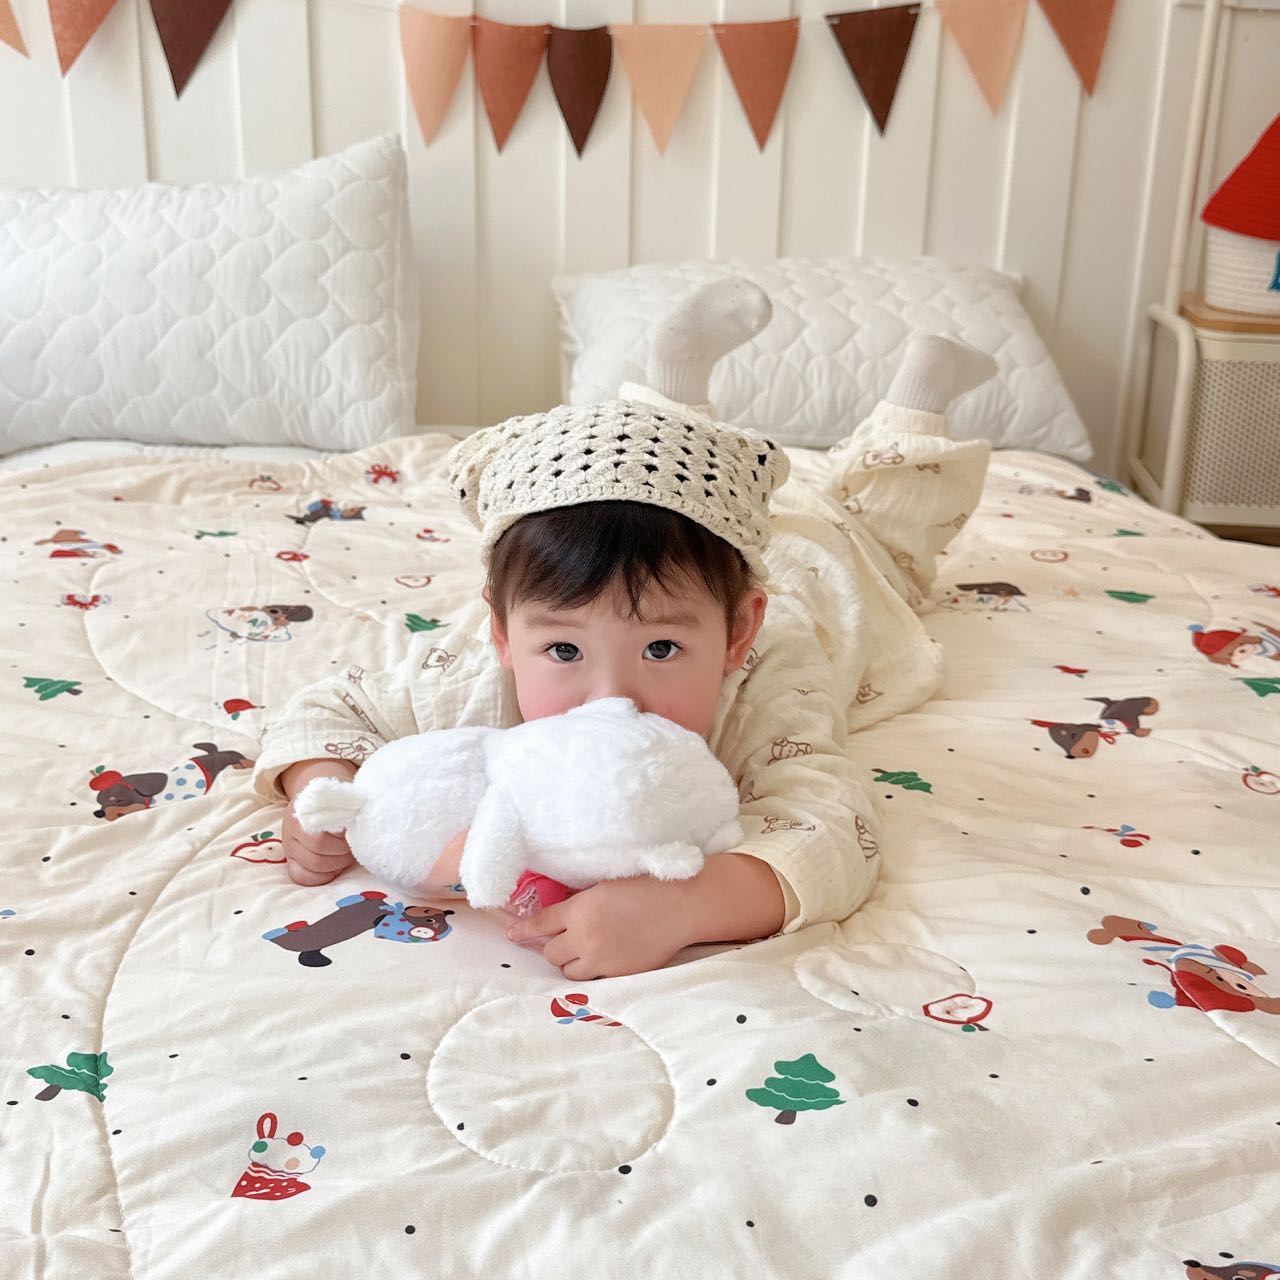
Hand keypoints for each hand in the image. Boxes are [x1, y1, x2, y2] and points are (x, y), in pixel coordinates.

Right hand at [279, 758, 358, 886]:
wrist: (316, 798)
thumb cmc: (335, 800)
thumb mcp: (343, 797)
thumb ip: (350, 808)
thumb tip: (366, 822)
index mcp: (304, 810)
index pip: (321, 836)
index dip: (342, 839)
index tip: (354, 832)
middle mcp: (291, 829)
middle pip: (318, 852)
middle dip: (343, 853)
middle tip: (354, 847)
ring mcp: (289, 846)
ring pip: (312, 867)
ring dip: (336, 865)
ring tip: (347, 855)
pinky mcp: (291, 860)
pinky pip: (302, 877)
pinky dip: (323, 876)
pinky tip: (335, 867)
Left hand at [504, 874, 696, 979]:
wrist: (681, 905)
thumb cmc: (647, 886)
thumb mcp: (605, 885)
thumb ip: (580, 901)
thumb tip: (563, 910)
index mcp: (580, 909)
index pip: (540, 924)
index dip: (523, 931)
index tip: (513, 935)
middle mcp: (585, 937)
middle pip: (551, 953)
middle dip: (553, 947)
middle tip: (561, 940)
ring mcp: (603, 959)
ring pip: (569, 971)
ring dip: (571, 962)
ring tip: (584, 952)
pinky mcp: (620, 974)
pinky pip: (595, 980)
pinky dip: (595, 971)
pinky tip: (604, 959)